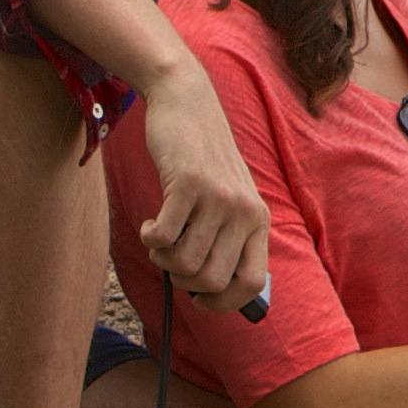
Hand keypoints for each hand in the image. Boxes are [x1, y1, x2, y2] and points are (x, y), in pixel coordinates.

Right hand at [128, 65, 271, 314]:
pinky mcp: (188, 183)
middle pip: (211, 280)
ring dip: (162, 258)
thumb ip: (227, 240)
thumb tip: (208, 293)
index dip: (223, 302)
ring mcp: (218, 198)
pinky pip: (162, 237)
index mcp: (258, 221)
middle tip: (171, 256)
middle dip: (183, 280)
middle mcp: (244, 212)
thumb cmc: (203, 162)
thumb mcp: (229, 199)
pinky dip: (149, 238)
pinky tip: (150, 222)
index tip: (199, 297)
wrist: (188, 104)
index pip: (253, 284)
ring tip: (160, 235)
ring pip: (184, 263)